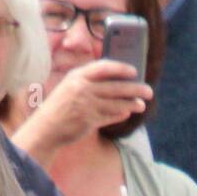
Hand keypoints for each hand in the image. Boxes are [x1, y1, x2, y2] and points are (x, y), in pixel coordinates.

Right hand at [27, 60, 151, 148]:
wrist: (47, 127)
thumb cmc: (62, 105)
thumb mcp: (71, 86)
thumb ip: (90, 82)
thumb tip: (117, 80)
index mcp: (77, 76)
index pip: (103, 67)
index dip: (121, 68)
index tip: (134, 71)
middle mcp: (82, 88)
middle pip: (116, 87)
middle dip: (136, 89)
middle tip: (149, 91)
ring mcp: (86, 105)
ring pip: (117, 103)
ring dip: (132, 104)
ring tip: (142, 105)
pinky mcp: (89, 121)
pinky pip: (111, 116)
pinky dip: (120, 114)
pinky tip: (127, 113)